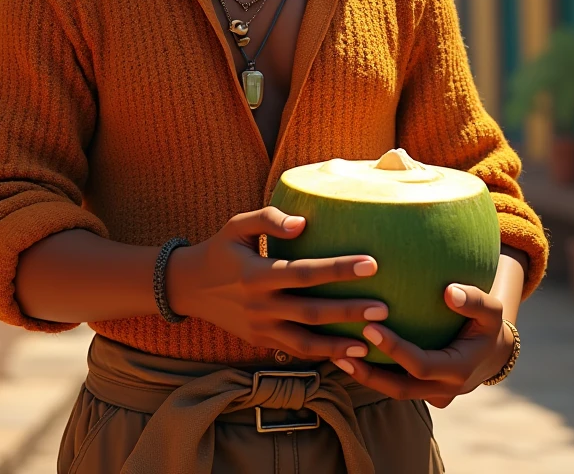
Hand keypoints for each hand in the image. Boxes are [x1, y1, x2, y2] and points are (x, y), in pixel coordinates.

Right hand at [166, 206, 385, 360]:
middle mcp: (260, 305)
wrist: (189, 287)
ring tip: (374, 341)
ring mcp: (261, 329)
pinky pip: (297, 352)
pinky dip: (323, 355)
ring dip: (341, 344)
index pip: (304, 272)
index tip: (371, 264)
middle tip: (384, 309)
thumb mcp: (237, 225)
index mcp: (256, 273)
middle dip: (349, 311)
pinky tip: (350, 355)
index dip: (338, 269)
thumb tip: (304, 223)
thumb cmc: (221, 249)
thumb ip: (269, 218)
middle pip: (311, 312)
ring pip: (306, 342)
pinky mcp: (262, 342)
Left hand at [335, 283, 511, 407]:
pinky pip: (395, 386)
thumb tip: (449, 292)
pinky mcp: (422, 390)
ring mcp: (432, 394)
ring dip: (366, 378)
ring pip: (394, 392)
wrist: (494, 352)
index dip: (394, 350)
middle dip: (370, 372)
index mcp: (458, 369)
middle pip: (401, 388)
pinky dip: (373, 374)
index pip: (420, 365)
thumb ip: (474, 300)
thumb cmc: (488, 324)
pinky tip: (347, 354)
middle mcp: (444, 388)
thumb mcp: (491, 310)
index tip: (370, 326)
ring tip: (336, 356)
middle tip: (342, 349)